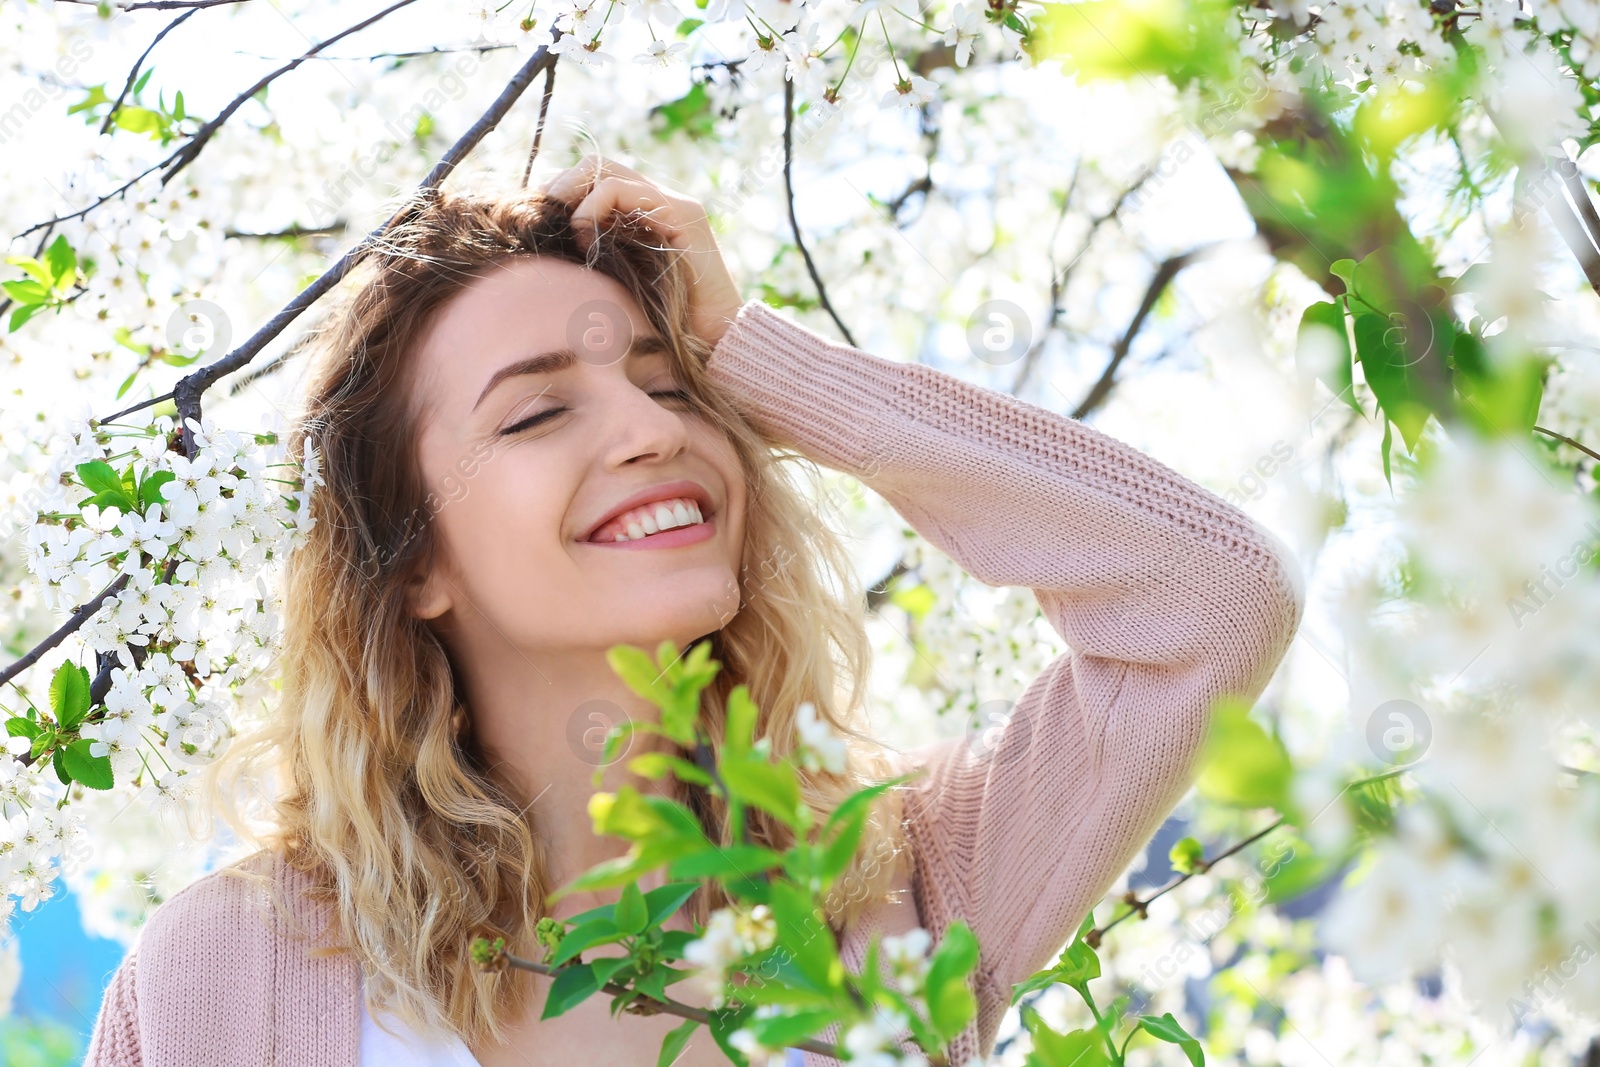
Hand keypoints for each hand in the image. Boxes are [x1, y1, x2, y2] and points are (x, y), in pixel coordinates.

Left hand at [539, 154, 743, 348]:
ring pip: (606, 169)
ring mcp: (673, 204)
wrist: (712, 344)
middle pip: (597, 164)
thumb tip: (544, 240)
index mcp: (642, 215)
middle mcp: (658, 202)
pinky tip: (584, 236)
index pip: (593, 177)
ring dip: (573, 193)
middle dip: (561, 185)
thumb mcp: (611, 281)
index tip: (537, 218)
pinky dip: (593, 208)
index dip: (561, 190)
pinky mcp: (682, 214)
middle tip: (542, 215)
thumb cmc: (661, 326)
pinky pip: (622, 190)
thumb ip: (590, 254)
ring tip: (565, 229)